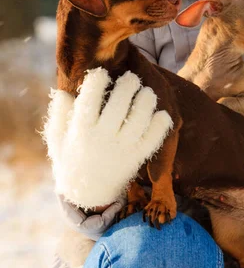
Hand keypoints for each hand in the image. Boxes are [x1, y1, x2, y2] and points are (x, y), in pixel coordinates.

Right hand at [43, 68, 172, 208]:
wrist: (88, 194)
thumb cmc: (71, 159)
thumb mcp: (57, 139)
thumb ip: (60, 115)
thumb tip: (63, 92)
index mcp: (81, 132)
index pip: (89, 102)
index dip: (96, 82)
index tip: (101, 72)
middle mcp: (102, 140)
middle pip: (119, 107)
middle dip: (127, 86)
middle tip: (131, 77)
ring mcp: (122, 150)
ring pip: (139, 121)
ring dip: (146, 102)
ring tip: (147, 92)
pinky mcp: (137, 158)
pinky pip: (153, 140)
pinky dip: (161, 125)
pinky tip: (161, 113)